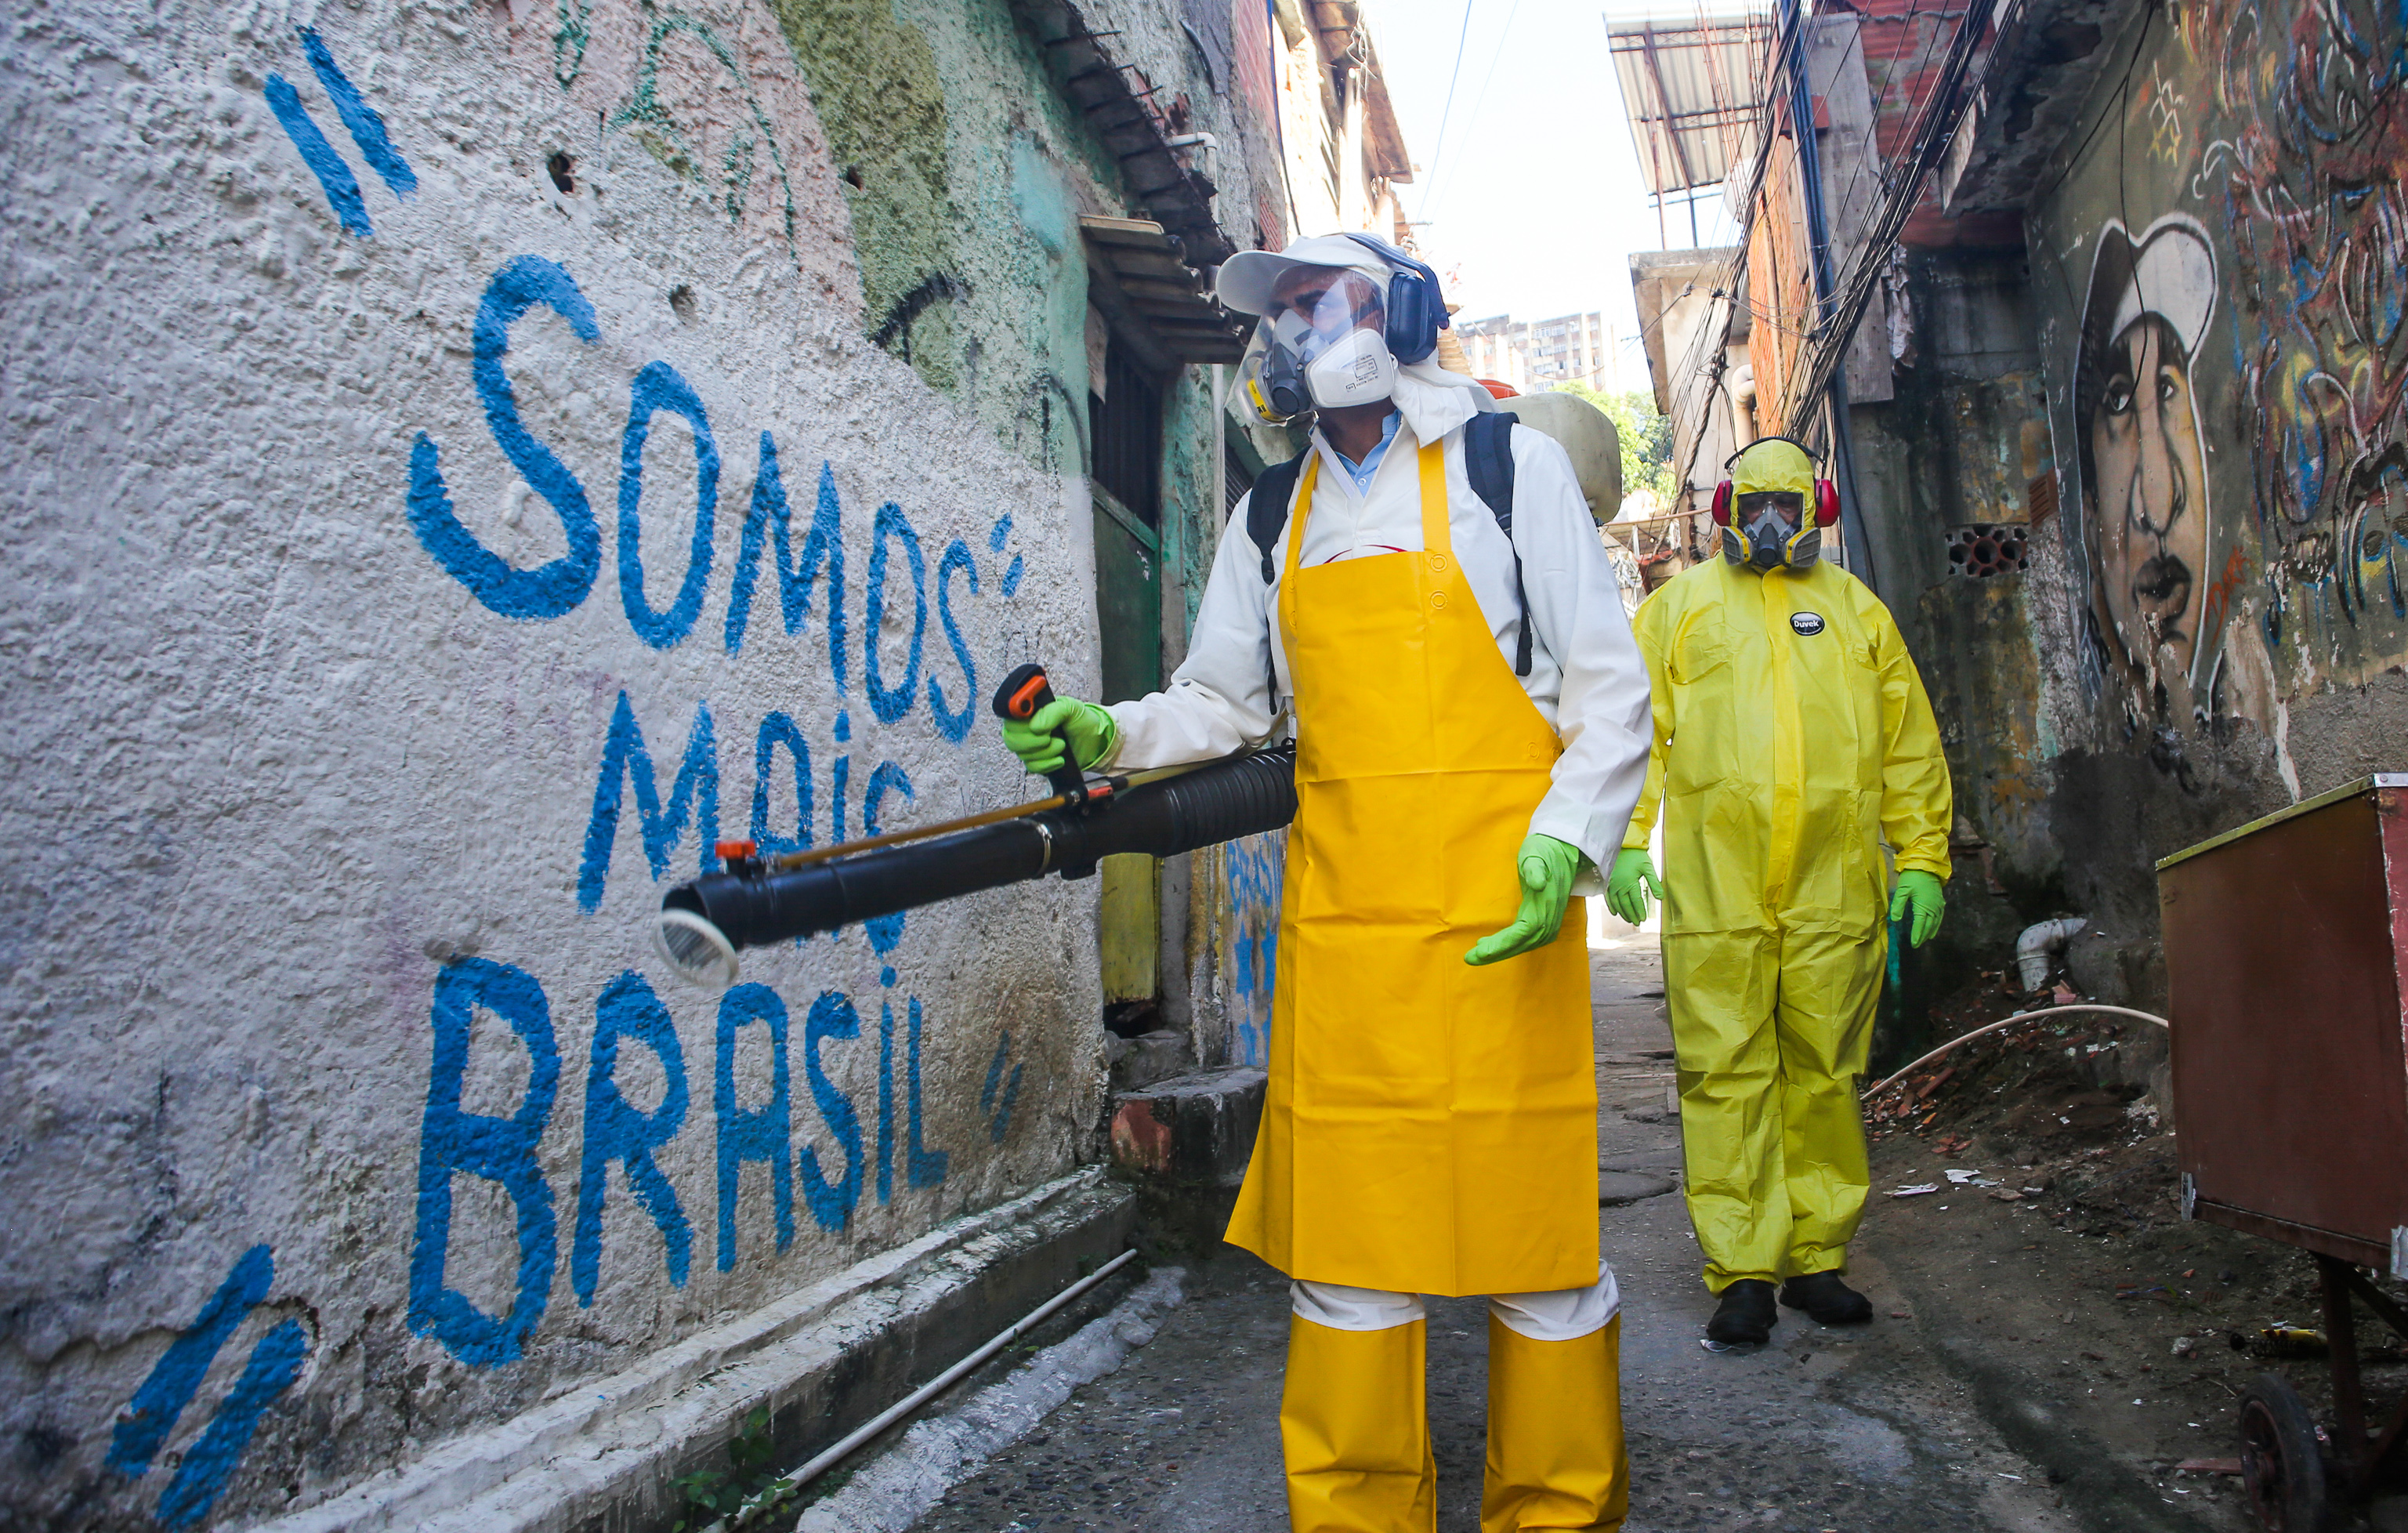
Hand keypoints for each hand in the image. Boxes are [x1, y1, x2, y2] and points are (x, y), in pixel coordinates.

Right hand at [1000, 696, 1116, 775]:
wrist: (1095, 741)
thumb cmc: (1080, 720)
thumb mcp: (1070, 707)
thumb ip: (1053, 711)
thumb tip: (1035, 726)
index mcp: (1028, 711)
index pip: (1009, 718)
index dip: (1018, 724)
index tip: (1035, 726)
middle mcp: (1024, 728)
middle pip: (1011, 739)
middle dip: (1033, 741)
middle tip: (1050, 737)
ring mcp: (1029, 746)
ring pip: (1023, 754)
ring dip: (1045, 752)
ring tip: (1061, 745)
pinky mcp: (1037, 762)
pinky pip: (1032, 767)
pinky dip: (1048, 764)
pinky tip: (1060, 759)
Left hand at [1465, 834, 1586, 965]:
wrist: (1564, 852)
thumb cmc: (1544, 852)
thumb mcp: (1537, 855)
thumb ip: (1535, 868)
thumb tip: (1537, 884)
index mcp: (1545, 905)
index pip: (1522, 932)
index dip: (1502, 943)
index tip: (1480, 949)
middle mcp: (1549, 919)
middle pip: (1521, 944)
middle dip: (1496, 953)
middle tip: (1470, 958)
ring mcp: (1550, 923)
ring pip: (1523, 945)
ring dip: (1500, 952)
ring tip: (1476, 954)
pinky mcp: (1545, 922)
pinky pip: (1525, 940)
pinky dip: (1508, 945)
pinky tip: (1490, 945)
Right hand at [1605, 848, 1662, 925]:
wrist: (1623, 845)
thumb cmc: (1637, 856)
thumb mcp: (1648, 868)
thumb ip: (1655, 883)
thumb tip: (1661, 898)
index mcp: (1630, 882)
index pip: (1636, 901)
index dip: (1640, 911)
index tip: (1644, 919)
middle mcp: (1619, 885)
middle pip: (1626, 904)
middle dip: (1632, 915)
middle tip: (1637, 923)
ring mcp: (1612, 884)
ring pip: (1617, 903)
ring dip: (1623, 913)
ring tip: (1629, 920)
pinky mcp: (1608, 881)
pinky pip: (1608, 897)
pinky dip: (1611, 906)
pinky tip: (1615, 912)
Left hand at [1889, 869, 1944, 947]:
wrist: (1926, 865)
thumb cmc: (1912, 877)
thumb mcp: (1902, 890)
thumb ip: (1898, 905)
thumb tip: (1895, 920)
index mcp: (1923, 906)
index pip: (1920, 924)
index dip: (1917, 935)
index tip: (1913, 944)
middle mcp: (1933, 907)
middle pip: (1928, 925)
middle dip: (1923, 936)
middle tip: (1917, 945)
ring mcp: (1938, 904)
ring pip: (1936, 922)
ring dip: (1930, 932)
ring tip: (1925, 940)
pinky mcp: (1940, 901)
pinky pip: (1940, 916)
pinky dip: (1937, 924)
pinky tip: (1934, 928)